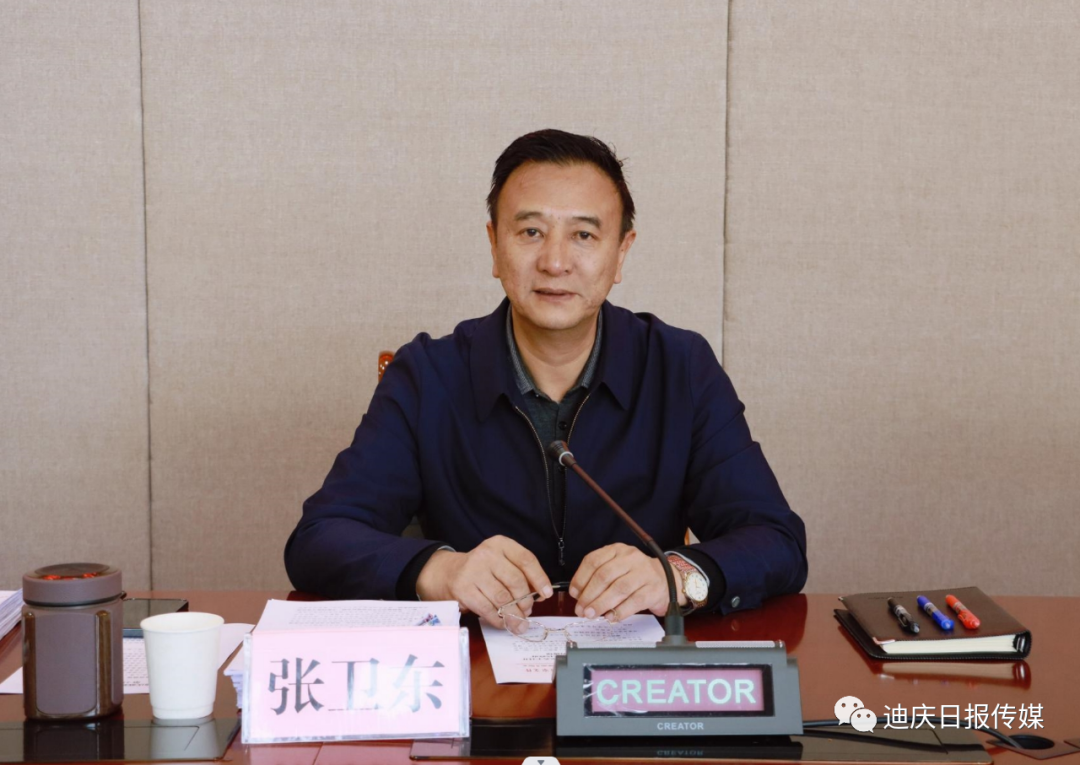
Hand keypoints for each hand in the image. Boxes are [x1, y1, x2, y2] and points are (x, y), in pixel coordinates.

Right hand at [415, 535, 552, 630]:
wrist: (447, 573)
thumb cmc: (482, 570)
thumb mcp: (501, 562)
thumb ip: (520, 573)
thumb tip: (540, 594)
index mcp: (500, 544)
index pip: (526, 559)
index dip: (539, 578)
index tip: (547, 593)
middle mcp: (486, 554)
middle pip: (515, 581)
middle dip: (526, 601)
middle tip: (528, 611)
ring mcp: (473, 571)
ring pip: (503, 598)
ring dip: (515, 615)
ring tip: (520, 622)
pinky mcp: (463, 589)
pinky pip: (488, 609)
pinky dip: (499, 620)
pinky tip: (504, 623)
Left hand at [569, 543, 685, 620]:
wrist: (667, 579)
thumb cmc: (636, 575)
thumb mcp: (617, 567)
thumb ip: (599, 577)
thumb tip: (578, 595)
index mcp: (617, 550)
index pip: (594, 560)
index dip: (580, 578)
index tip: (574, 593)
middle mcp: (631, 558)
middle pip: (604, 575)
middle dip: (589, 595)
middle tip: (581, 609)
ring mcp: (644, 573)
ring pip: (618, 589)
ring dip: (601, 604)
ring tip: (591, 614)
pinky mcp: (653, 590)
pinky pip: (634, 602)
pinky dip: (619, 611)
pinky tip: (610, 617)